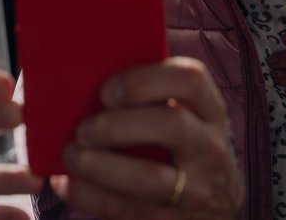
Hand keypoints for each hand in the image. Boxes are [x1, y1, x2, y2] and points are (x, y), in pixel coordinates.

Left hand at [51, 57, 243, 218]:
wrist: (219, 203)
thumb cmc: (184, 144)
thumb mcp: (187, 114)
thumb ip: (154, 95)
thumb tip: (89, 78)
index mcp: (210, 109)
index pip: (191, 79)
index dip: (145, 79)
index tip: (107, 91)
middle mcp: (211, 147)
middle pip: (171, 124)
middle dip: (118, 125)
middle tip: (84, 128)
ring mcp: (197, 189)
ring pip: (150, 177)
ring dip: (101, 165)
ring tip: (72, 155)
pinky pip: (127, 210)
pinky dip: (89, 196)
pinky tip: (66, 184)